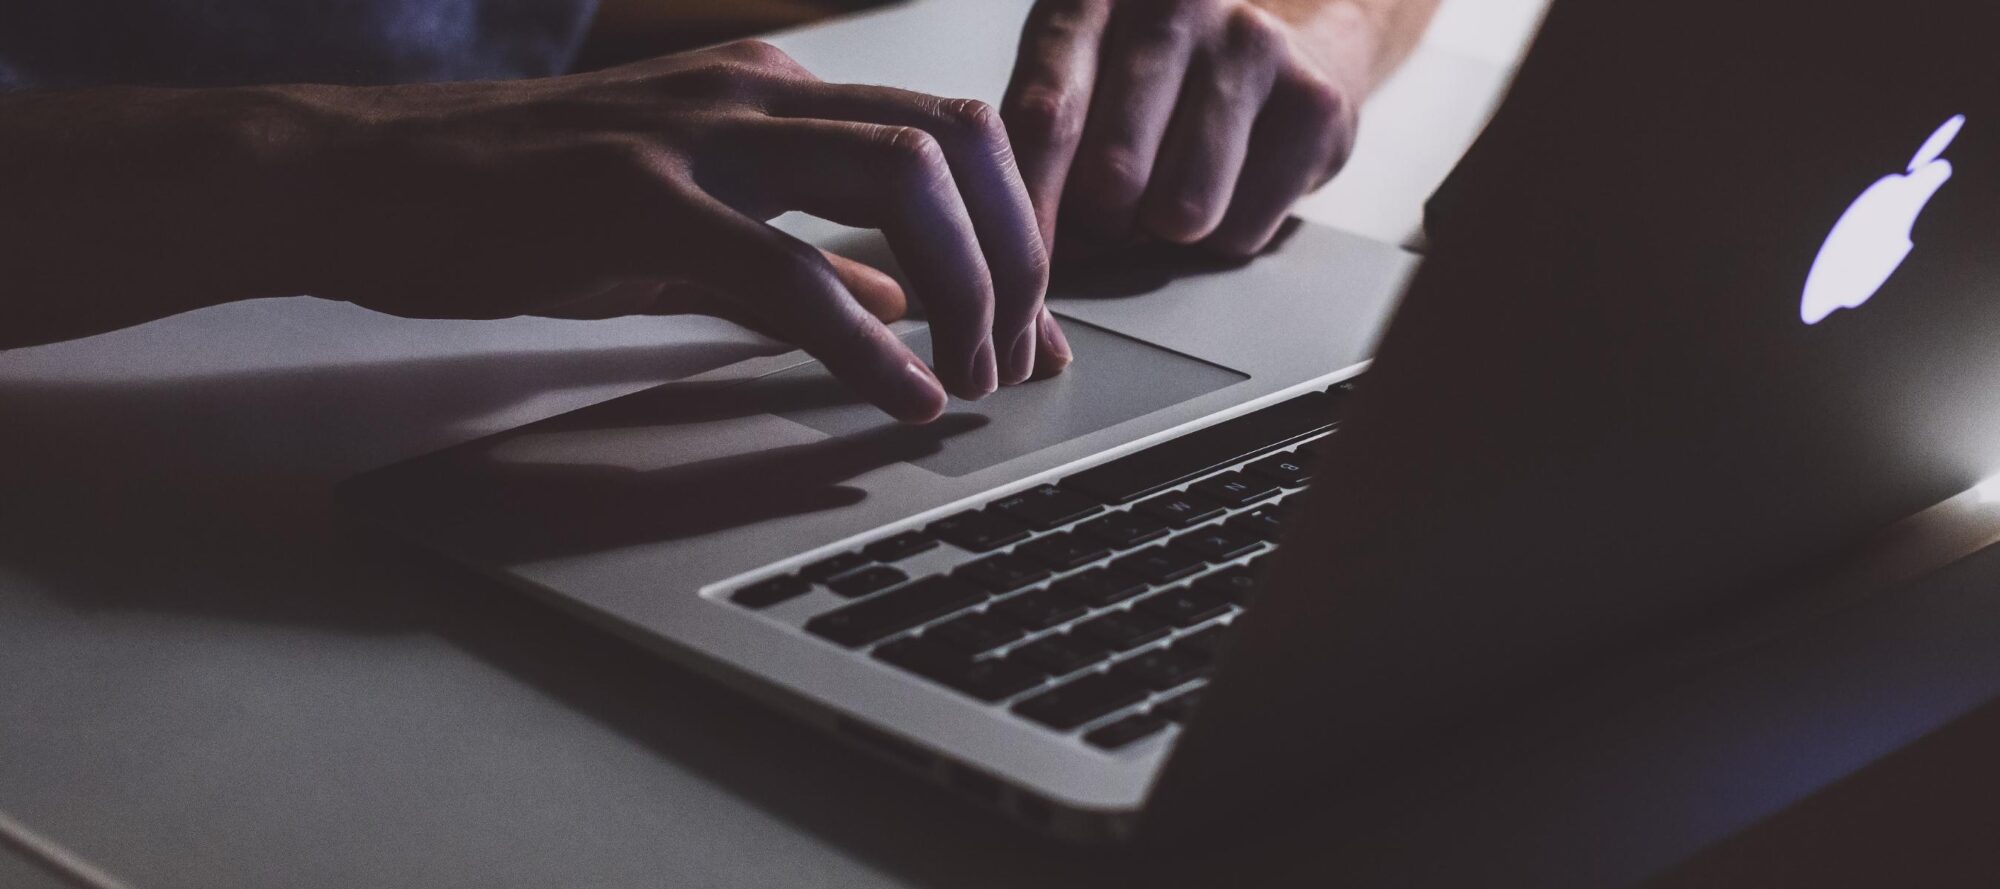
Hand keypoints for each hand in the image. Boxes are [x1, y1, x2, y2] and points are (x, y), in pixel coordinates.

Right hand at [281, 41, 1068, 421]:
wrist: (369, 182)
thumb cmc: (523, 206)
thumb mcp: (692, 228)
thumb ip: (808, 255)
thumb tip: (906, 301)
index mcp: (775, 91)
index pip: (949, 137)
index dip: (1017, 233)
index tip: (1036, 327)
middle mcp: (756, 91)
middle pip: (958, 140)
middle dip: (1016, 255)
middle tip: (1016, 355)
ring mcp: (699, 137)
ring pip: (901, 179)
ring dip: (964, 286)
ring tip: (969, 375)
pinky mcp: (637, 201)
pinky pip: (789, 269)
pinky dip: (868, 344)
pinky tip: (901, 397)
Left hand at [1001, 0, 1376, 259]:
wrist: (1280, 48)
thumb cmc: (1151, 79)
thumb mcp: (1074, 79)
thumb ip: (1034, 147)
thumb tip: (1010, 251)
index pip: (1045, 117)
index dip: (1030, 208)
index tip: (1019, 267)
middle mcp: (1173, 5)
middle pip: (1112, 177)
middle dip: (1101, 225)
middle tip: (1111, 213)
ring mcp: (1250, 45)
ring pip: (1181, 212)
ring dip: (1164, 231)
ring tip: (1168, 191)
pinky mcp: (1314, 101)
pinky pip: (1241, 229)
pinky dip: (1223, 234)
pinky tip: (1228, 185)